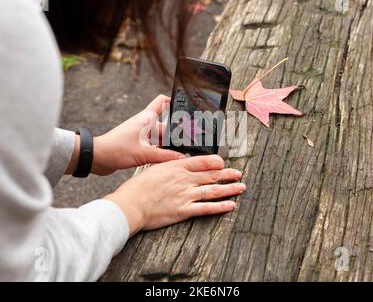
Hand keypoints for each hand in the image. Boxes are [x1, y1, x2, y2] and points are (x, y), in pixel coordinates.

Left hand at [92, 95, 183, 175]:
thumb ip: (165, 156)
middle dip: (176, 135)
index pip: (162, 102)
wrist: (97, 157)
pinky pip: (154, 148)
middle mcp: (145, 125)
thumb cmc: (116, 149)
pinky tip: (166, 162)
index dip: (173, 102)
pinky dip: (160, 153)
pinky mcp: (138, 145)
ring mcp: (141, 135)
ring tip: (178, 156)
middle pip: (166, 127)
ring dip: (168, 147)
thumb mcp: (144, 153)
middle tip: (189, 145)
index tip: (186, 109)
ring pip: (161, 139)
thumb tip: (181, 158)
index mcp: (146, 119)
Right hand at [104, 155, 244, 236]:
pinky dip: (220, 207)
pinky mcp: (184, 210)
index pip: (203, 161)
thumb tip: (181, 161)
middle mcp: (184, 179)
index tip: (223, 162)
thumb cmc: (138, 187)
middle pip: (212, 175)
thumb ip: (170, 164)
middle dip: (228, 174)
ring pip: (213, 190)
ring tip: (241, 187)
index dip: (216, 162)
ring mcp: (186, 195)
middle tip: (239, 173)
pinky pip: (206, 208)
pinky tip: (231, 205)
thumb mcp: (154, 168)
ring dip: (230, 188)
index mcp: (177, 167)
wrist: (131, 204)